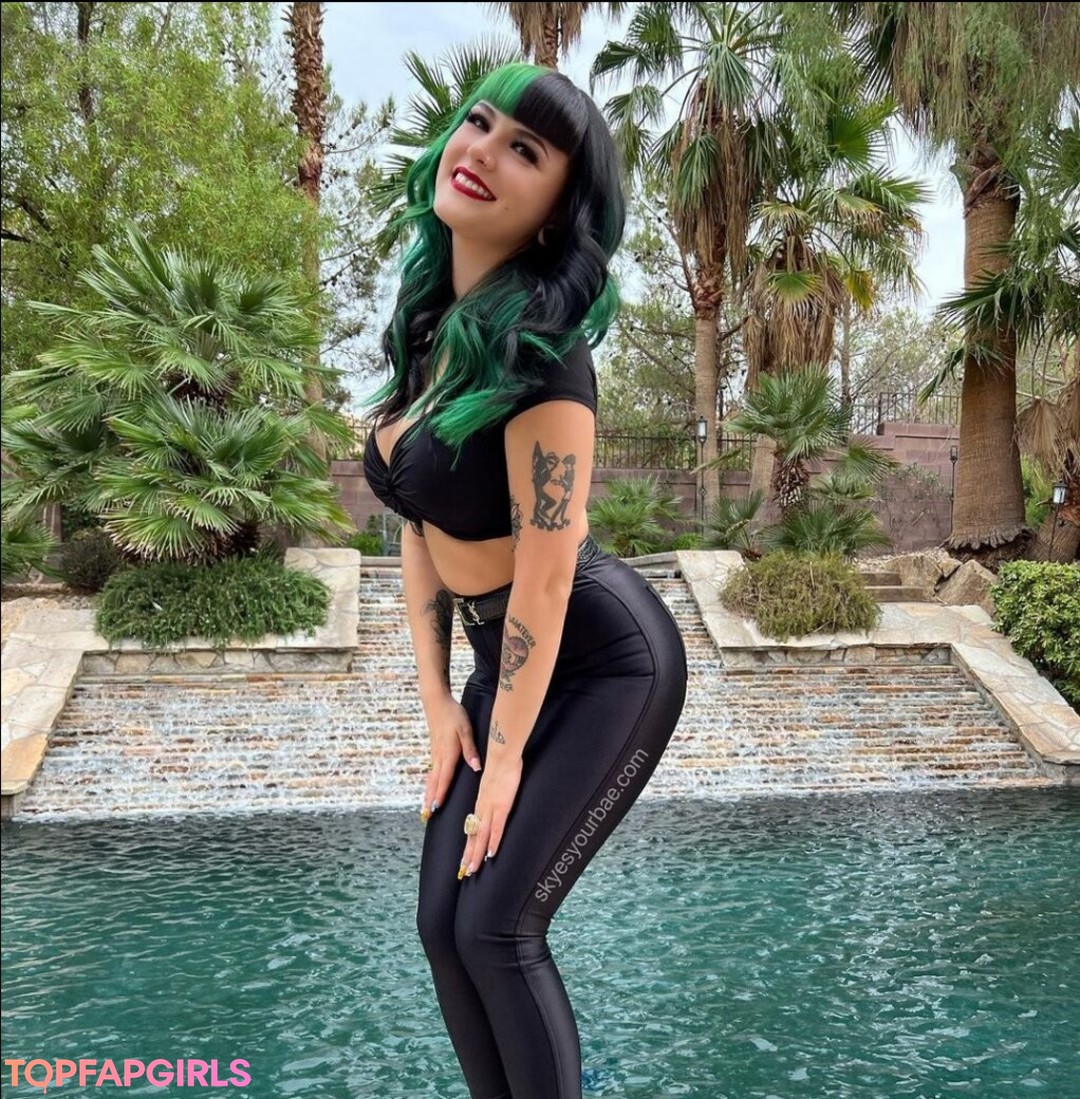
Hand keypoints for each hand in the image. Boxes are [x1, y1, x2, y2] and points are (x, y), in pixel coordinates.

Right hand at [421, 695, 480, 822]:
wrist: (437, 702)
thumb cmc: (453, 715)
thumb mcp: (465, 730)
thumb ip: (470, 750)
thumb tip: (476, 768)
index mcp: (448, 753)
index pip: (444, 778)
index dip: (440, 793)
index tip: (435, 808)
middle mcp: (439, 757)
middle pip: (434, 782)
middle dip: (429, 799)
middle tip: (425, 816)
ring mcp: (435, 754)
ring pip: (431, 778)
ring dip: (428, 793)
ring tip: (424, 808)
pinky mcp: (434, 751)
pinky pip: (431, 771)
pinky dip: (430, 783)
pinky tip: (430, 788)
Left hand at [458, 754, 522, 879]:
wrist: (502, 753)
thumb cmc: (501, 765)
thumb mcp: (493, 782)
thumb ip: (492, 793)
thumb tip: (493, 799)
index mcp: (481, 802)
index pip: (473, 828)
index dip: (469, 845)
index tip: (465, 859)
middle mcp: (483, 808)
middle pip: (474, 836)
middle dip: (469, 856)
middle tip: (464, 872)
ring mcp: (491, 807)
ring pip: (482, 836)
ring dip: (476, 854)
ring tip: (472, 869)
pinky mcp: (502, 805)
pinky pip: (497, 828)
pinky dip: (493, 842)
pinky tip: (490, 854)